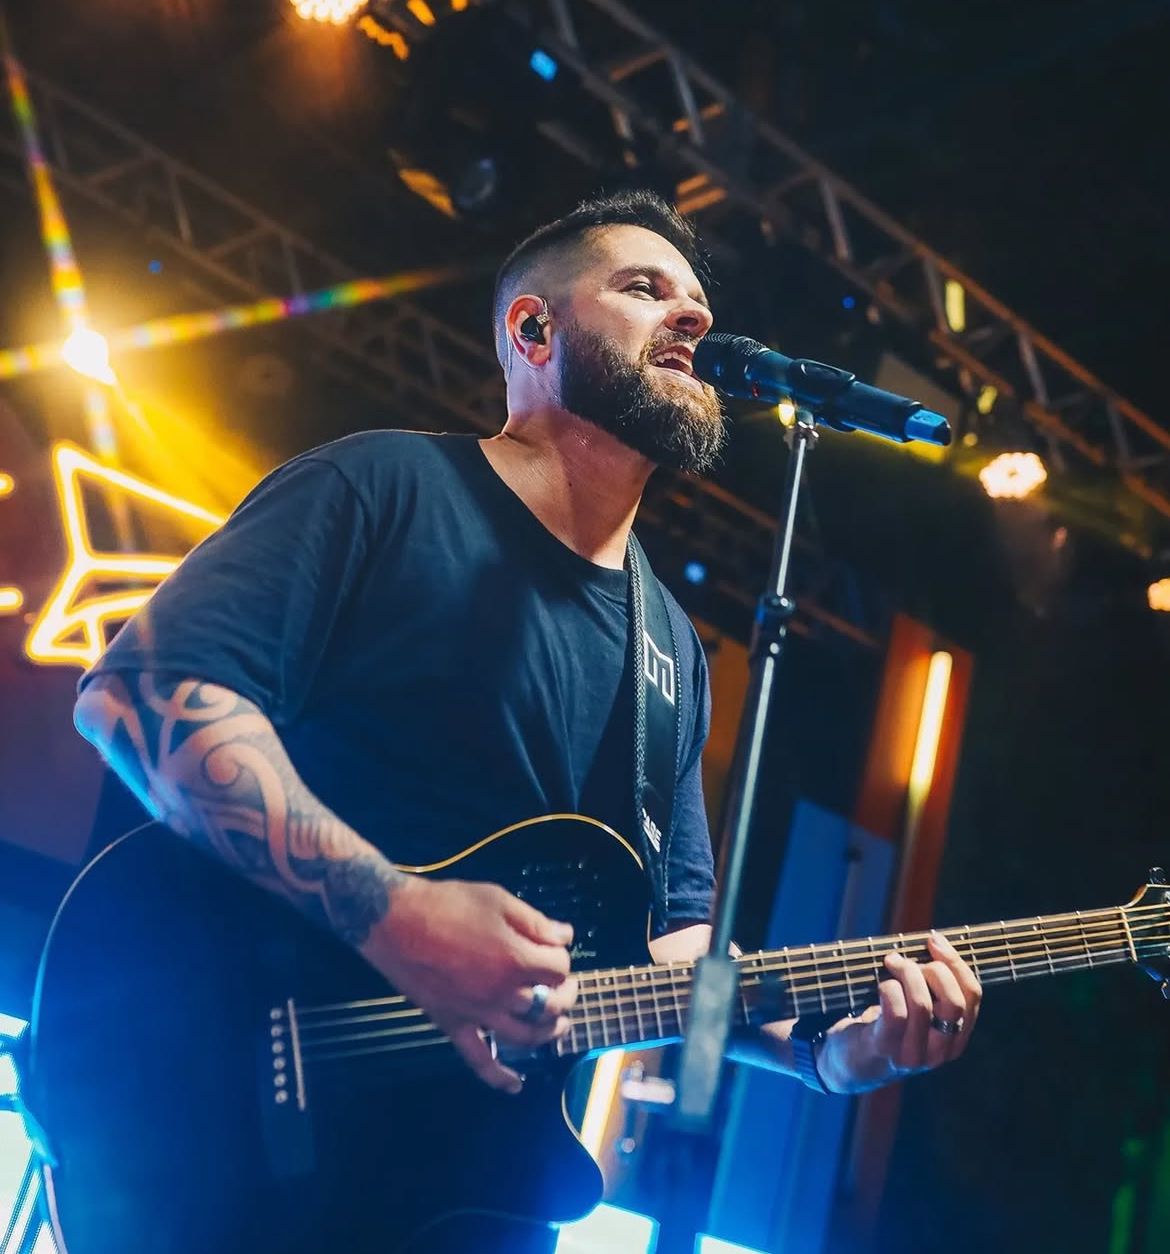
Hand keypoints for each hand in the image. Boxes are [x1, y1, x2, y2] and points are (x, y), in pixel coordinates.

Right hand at [359, 876, 577, 1092]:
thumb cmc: (448, 904)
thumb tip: (565, 936)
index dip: (562, 956)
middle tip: (567, 984)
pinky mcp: (453, 1024)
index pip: (559, 967)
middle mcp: (502, 993)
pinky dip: (498, 1076)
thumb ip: (536, 922)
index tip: (556, 947)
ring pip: (525, 1036)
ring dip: (548, 1032)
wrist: (395, 921)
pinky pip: (478, 1059)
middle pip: (550, 1004)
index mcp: (516, 959)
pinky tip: (515, 1085)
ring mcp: (478, 1013)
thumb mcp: (498, 899)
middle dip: (565, 993)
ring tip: (559, 1024)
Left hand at [817, 931, 981, 1092]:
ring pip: (923, 1005)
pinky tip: (880, 985)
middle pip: (954, 1003)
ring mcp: (913, 1055)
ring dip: (906, 974)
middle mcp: (939, 1052)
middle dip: (933, 969)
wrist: (846, 1059)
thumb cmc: (883, 1022)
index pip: (972, 996)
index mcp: (955, 1038)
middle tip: (905, 960)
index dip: (956, 962)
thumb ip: (931, 984)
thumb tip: (935, 942)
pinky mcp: (884, 1049)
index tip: (934, 941)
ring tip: (890, 964)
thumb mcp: (915, 1006)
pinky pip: (896, 1014)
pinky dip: (888, 989)